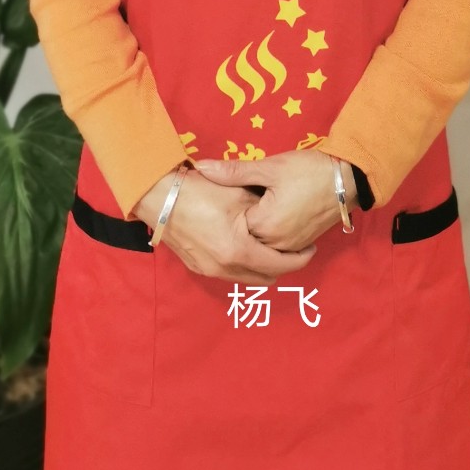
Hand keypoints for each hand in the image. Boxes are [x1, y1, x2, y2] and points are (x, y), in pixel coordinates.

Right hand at [131, 163, 319, 282]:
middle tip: (292, 248)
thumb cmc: (200, 191)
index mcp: (239, 252)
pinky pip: (229, 273)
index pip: (281, 266)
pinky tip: (244, 245)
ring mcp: (209, 271)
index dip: (300, 258)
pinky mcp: (198, 267)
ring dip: (262, 266)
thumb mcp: (239, 195)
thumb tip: (283, 218)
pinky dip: (243, 264)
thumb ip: (264, 213)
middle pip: (266, 278)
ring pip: (247, 278)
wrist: (159, 196)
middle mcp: (225, 269)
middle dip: (283, 266)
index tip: (309, 247)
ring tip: (269, 245)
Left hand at [190, 150, 357, 251]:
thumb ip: (233, 171)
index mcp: (265, 226)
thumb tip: (202, 167)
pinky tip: (266, 217)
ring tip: (249, 211)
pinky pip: (277, 246)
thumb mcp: (270, 168)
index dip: (226, 208)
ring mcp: (291, 247)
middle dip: (236, 223)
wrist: (348, 179)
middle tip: (230, 205)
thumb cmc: (309, 171)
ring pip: (261, 245)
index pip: (232, 224)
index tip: (221, 196)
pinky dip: (268, 235)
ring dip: (253, 231)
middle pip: (245, 239)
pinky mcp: (302, 244)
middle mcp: (277, 244)